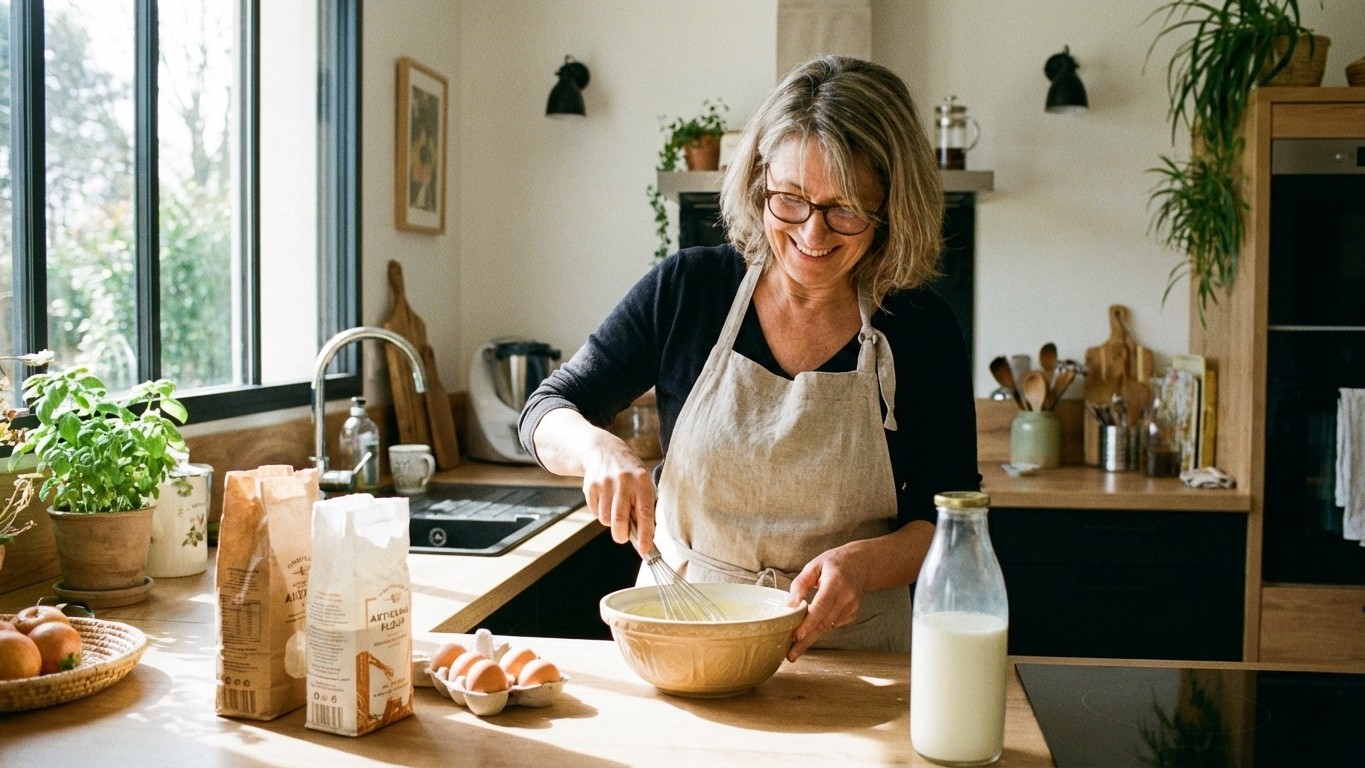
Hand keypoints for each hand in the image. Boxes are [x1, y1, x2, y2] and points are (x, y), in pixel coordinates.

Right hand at [580, 436, 656, 554]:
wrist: (602, 450)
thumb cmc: (629, 473)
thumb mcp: (642, 482)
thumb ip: (644, 505)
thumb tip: (645, 535)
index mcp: (642, 481)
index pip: (645, 513)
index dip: (645, 534)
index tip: (644, 550)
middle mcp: (624, 481)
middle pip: (619, 519)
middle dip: (621, 534)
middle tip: (622, 536)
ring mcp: (605, 483)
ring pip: (606, 519)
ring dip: (610, 521)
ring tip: (614, 508)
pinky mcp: (590, 486)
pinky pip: (595, 512)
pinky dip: (600, 512)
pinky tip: (604, 499)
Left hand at [784, 545, 866, 661]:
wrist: (861, 565)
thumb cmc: (834, 563)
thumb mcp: (814, 566)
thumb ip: (800, 584)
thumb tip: (789, 606)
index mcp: (836, 582)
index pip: (822, 606)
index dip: (809, 623)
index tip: (796, 636)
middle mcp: (846, 597)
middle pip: (824, 623)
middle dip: (806, 641)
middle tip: (791, 655)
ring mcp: (852, 608)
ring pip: (827, 627)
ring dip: (810, 638)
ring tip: (793, 649)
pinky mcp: (852, 615)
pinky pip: (832, 625)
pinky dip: (819, 629)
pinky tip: (809, 631)